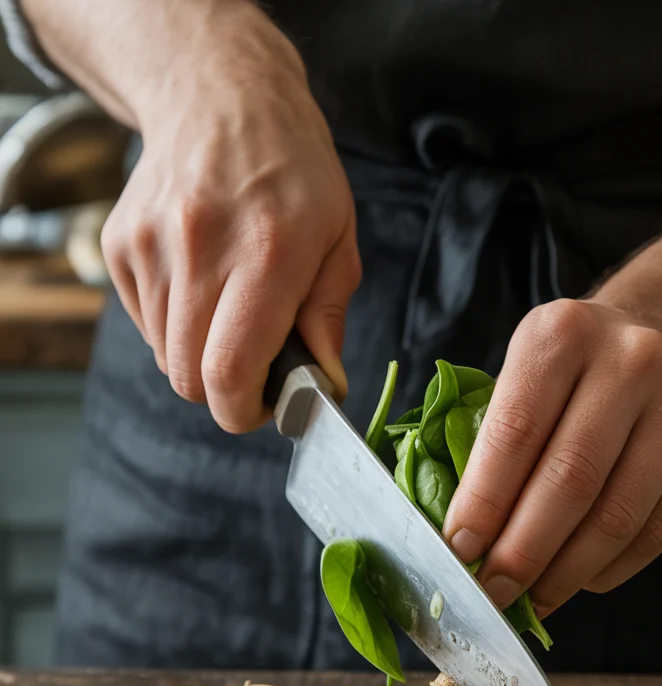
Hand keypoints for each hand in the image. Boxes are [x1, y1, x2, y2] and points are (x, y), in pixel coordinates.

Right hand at [99, 8, 358, 430]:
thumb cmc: (294, 171)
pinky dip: (175, 326)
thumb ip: (329, 316)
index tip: (262, 408)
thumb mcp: (339, 237)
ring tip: (230, 312)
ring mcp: (152, 245)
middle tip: (255, 368)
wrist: (220, 97)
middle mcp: (201, 249)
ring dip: (199, 357)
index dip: (242, 411)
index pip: (228, 371)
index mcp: (267, 254)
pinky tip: (201, 285)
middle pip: (188, 376)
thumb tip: (323, 383)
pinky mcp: (121, 243)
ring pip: (165, 356)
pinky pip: (146, 324)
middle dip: (222, 392)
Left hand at [442, 299, 661, 613]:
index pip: (515, 433)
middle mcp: (633, 358)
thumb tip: (459, 541)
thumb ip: (484, 443)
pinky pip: (659, 531)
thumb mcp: (520, 379)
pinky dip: (612, 569)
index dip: (484, 503)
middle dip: (522, 552)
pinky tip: (581, 579)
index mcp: (563, 333)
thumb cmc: (570, 378)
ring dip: (565, 573)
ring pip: (618, 516)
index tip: (459, 553)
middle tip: (493, 594)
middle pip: (570, 481)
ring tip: (532, 599)